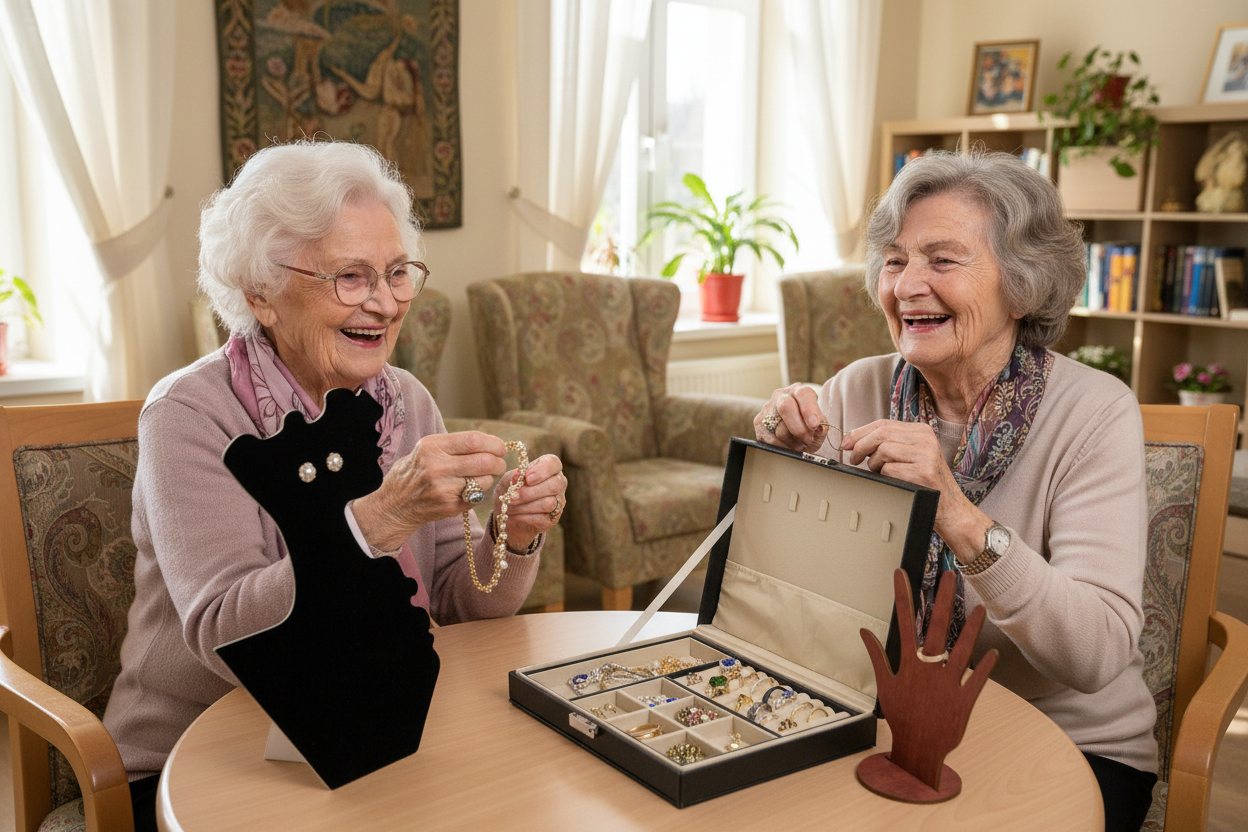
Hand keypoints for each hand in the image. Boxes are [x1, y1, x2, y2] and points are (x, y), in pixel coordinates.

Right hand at [352, 431, 507, 550]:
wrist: (395, 504)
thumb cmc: (416, 471)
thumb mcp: (427, 449)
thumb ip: (455, 444)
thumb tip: (491, 442)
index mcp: (432, 447)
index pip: (474, 440)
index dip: (494, 443)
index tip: (500, 447)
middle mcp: (437, 467)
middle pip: (485, 461)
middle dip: (498, 462)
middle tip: (498, 463)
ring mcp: (443, 489)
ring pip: (484, 481)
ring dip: (488, 479)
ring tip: (478, 477)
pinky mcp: (449, 507)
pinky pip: (477, 497)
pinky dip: (478, 493)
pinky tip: (467, 490)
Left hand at [493, 453, 566, 551]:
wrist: (506, 513)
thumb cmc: (510, 490)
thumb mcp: (508, 480)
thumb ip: (514, 476)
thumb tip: (518, 475)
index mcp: (549, 468)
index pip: (553, 463)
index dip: (542, 470)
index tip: (527, 478)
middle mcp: (558, 483)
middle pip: (554, 486)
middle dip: (530, 492)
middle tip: (513, 495)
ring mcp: (558, 502)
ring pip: (548, 503)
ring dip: (525, 506)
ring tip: (509, 506)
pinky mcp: (552, 519)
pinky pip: (542, 518)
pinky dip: (525, 517)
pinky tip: (514, 515)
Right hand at [753, 383, 828, 452]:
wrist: (793, 431)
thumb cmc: (808, 427)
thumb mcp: (819, 425)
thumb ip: (822, 425)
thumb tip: (819, 428)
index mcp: (798, 391)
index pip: (803, 394)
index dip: (809, 410)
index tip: (815, 425)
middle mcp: (781, 396)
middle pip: (786, 407)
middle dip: (799, 428)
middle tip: (808, 439)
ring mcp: (767, 408)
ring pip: (779, 428)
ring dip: (793, 442)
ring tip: (800, 444)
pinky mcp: (758, 422)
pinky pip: (771, 440)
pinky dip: (783, 447)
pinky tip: (790, 446)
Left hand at [841, 419, 984, 551]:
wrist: (951, 508)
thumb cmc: (926, 483)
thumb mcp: (911, 456)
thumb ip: (890, 444)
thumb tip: (855, 441)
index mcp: (921, 431)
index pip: (883, 424)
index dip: (860, 432)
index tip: (847, 443)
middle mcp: (925, 439)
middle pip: (880, 433)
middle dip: (860, 445)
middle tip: (852, 459)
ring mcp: (926, 454)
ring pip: (883, 450)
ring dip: (874, 464)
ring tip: (880, 473)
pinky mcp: (923, 471)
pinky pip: (889, 469)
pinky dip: (884, 476)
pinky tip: (894, 481)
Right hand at [860, 568, 997, 789]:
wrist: (918, 749)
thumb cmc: (901, 716)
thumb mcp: (884, 685)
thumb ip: (876, 656)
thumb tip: (864, 632)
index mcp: (909, 664)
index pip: (903, 621)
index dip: (902, 596)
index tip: (901, 574)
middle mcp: (929, 669)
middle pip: (937, 627)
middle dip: (942, 600)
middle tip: (950, 577)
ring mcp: (947, 684)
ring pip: (962, 650)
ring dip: (971, 629)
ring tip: (980, 608)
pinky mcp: (964, 700)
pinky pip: (977, 681)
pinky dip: (985, 668)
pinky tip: (994, 653)